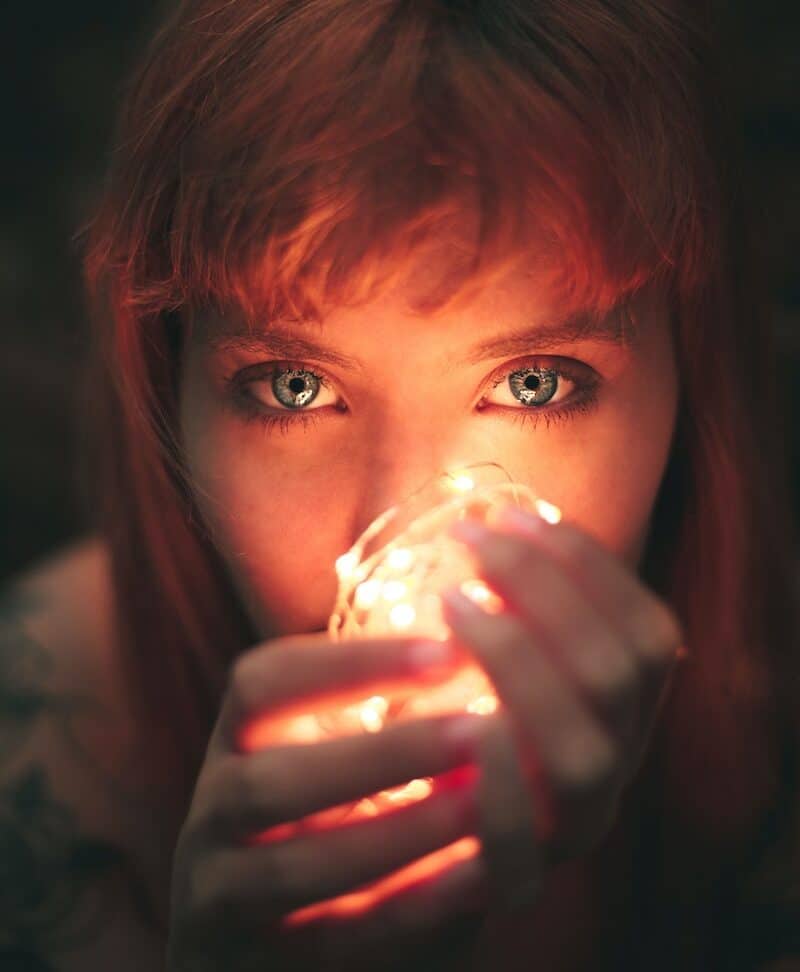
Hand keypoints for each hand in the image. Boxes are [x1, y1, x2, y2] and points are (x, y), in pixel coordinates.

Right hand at [165, 631, 492, 971]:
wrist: (261, 938)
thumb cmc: (323, 814)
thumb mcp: (332, 749)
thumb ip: (386, 708)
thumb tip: (477, 651)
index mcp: (235, 742)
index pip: (264, 683)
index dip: (350, 663)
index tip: (446, 650)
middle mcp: (213, 813)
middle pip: (271, 780)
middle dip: (383, 754)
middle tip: (478, 731)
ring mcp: (222, 897)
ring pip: (298, 868)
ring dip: (401, 832)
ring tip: (483, 802)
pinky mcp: (258, 966)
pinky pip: (338, 940)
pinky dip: (412, 907)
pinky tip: (479, 875)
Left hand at [440, 507, 684, 910]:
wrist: (428, 847)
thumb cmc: (464, 722)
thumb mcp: (510, 660)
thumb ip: (523, 607)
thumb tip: (495, 518)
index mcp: (631, 710)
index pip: (647, 628)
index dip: (587, 564)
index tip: (513, 511)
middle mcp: (618, 763)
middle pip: (616, 671)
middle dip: (543, 587)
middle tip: (469, 537)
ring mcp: (574, 825)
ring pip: (581, 749)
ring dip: (518, 659)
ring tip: (449, 599)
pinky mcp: (515, 878)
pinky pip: (521, 840)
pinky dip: (495, 772)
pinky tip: (458, 713)